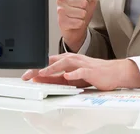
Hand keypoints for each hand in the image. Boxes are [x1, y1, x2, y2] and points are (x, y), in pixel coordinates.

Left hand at [21, 54, 139, 90]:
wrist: (114, 72)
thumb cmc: (94, 74)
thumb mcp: (73, 78)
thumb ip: (58, 79)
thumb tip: (42, 80)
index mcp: (68, 61)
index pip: (49, 63)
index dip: (37, 69)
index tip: (25, 75)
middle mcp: (73, 60)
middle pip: (53, 61)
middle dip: (40, 68)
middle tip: (28, 75)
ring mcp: (82, 64)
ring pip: (65, 64)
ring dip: (53, 68)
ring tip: (42, 73)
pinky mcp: (91, 70)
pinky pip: (81, 72)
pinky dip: (74, 74)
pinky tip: (67, 76)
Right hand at [57, 0, 99, 51]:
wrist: (74, 27)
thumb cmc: (81, 10)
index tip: (83, 2)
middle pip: (84, 3)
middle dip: (86, 8)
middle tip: (80, 10)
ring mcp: (60, 10)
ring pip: (82, 13)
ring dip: (83, 17)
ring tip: (78, 16)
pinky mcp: (62, 22)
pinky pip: (79, 23)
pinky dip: (81, 24)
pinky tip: (75, 22)